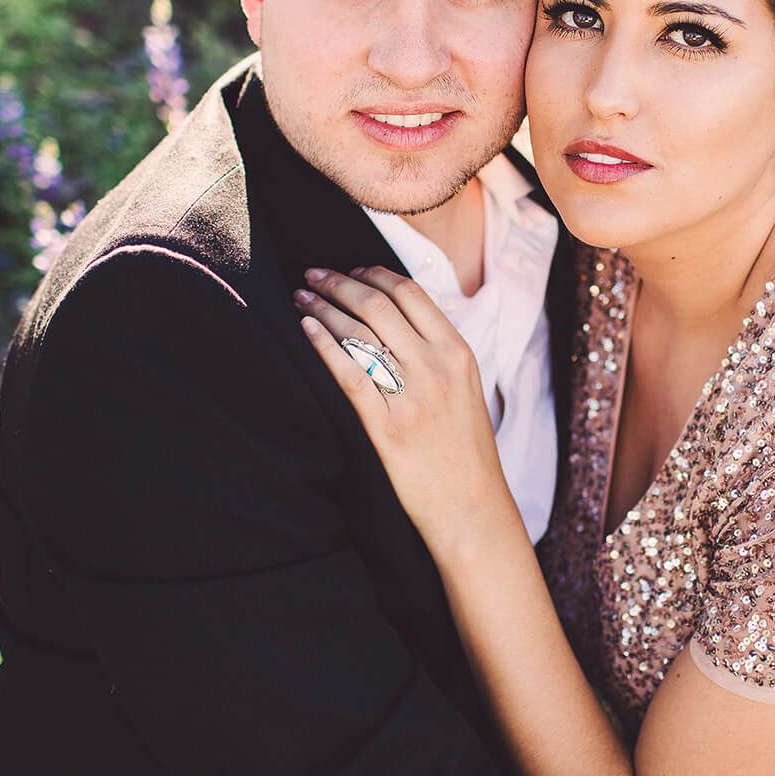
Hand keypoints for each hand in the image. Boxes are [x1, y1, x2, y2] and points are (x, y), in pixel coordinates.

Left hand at [293, 266, 520, 562]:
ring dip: (325, 307)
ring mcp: (411, 397)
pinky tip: (306, 329)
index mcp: (458, 353)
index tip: (350, 269)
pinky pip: (349, 374)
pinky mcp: (387, 428)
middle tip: (314, 274)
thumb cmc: (465, 451)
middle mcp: (436, 368)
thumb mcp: (466, 389)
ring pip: (360, 334)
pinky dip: (323, 345)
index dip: (373, 274)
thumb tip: (399, 320)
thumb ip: (438, 353)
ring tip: (302, 296)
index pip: (410, 294)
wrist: (472, 506)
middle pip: (378, 305)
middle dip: (340, 283)